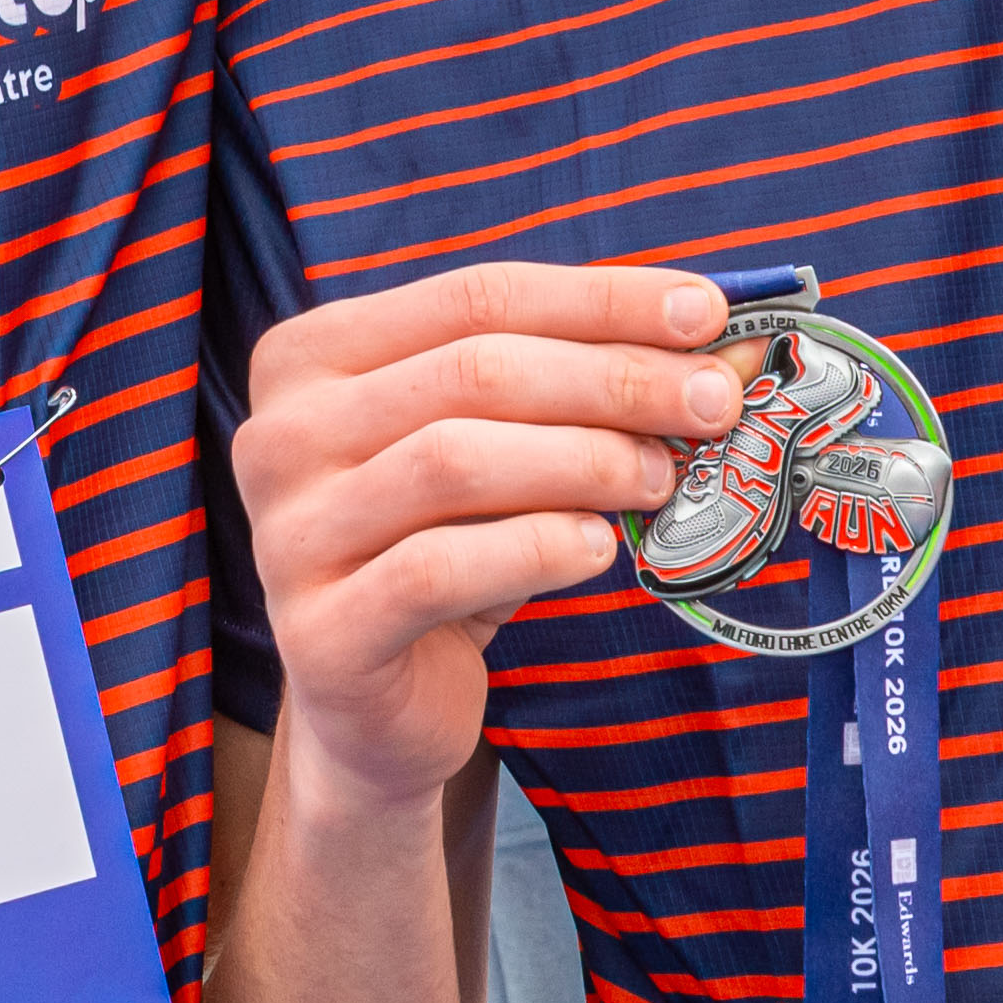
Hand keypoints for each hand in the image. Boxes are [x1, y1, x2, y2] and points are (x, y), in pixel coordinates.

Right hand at [230, 264, 737, 823]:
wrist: (376, 706)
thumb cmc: (447, 547)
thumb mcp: (505, 449)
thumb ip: (584, 387)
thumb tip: (724, 346)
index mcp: (310, 355)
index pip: (475, 296)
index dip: (600, 298)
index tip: (707, 311)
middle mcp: (277, 432)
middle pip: (473, 370)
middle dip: (615, 378)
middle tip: (714, 403)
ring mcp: (287, 533)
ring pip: (456, 461)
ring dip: (586, 460)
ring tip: (661, 479)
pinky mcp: (319, 633)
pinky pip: (439, 569)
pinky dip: (538, 548)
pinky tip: (599, 548)